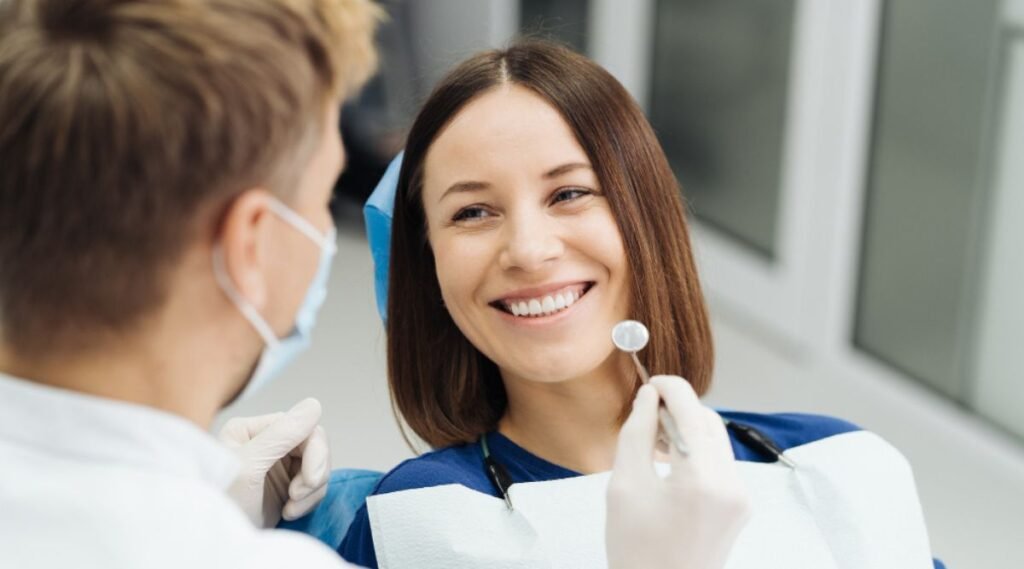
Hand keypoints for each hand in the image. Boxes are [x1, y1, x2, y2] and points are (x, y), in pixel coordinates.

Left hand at [218, 398, 330, 527]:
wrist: (216, 545)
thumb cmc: (221, 504)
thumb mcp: (248, 467)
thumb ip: (281, 434)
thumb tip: (314, 404)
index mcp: (251, 430)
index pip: (302, 427)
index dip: (314, 452)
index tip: (309, 481)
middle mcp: (266, 443)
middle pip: (314, 445)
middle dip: (313, 474)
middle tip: (298, 497)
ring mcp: (276, 466)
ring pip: (318, 466)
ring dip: (312, 491)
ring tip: (291, 509)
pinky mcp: (285, 487)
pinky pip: (315, 485)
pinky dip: (309, 501)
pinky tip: (289, 512)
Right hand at [606, 376, 750, 568]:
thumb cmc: (635, 550)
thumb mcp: (624, 486)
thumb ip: (637, 434)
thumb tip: (649, 397)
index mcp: (702, 480)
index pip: (691, 411)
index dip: (670, 387)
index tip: (650, 382)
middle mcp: (731, 486)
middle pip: (709, 422)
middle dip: (679, 409)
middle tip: (645, 414)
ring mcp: (741, 499)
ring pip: (716, 441)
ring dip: (688, 430)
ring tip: (654, 442)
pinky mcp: (740, 508)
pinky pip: (720, 464)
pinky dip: (697, 453)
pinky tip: (671, 464)